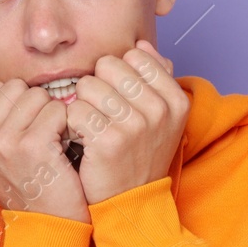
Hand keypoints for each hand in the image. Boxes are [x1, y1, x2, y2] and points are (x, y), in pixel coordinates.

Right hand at [0, 75, 90, 222]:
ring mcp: (2, 143)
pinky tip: (62, 147)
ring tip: (50, 141)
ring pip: (37, 95)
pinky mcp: (32, 146)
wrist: (47, 224)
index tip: (22, 129)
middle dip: (33, 105)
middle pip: (14, 87)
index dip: (15, 103)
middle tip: (40, 134)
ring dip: (51, 114)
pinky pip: (56, 110)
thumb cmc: (25, 184)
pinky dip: (66, 125)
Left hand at [64, 40, 189, 205]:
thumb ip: (157, 78)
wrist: (131, 202)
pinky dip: (72, 123)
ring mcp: (135, 126)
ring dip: (82, 104)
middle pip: (108, 66)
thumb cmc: (140, 154)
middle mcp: (159, 110)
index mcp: (175, 100)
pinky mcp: (107, 142)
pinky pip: (74, 110)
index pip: (135, 56)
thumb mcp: (162, 117)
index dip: (118, 73)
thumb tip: (142, 44)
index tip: (120, 98)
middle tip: (102, 112)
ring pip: (87, 86)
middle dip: (97, 85)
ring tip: (92, 125)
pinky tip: (82, 138)